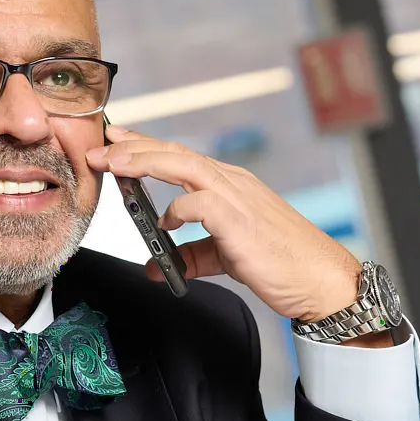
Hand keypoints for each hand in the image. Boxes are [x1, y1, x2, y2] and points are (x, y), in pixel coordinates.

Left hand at [86, 127, 383, 339]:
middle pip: (175, 153)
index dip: (144, 144)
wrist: (321, 280)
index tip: (115, 140)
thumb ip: (189, 258)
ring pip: (184, 166)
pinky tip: (164, 223)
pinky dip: (177, 209)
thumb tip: (153, 267)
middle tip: (98, 148)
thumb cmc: (282, 265)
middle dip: (133, 148)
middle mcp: (232, 183)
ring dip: (145, 163)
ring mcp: (238, 198)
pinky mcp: (240, 220)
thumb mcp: (225, 258)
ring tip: (114, 166)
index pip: (180, 156)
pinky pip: (200, 204)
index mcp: (229, 185)